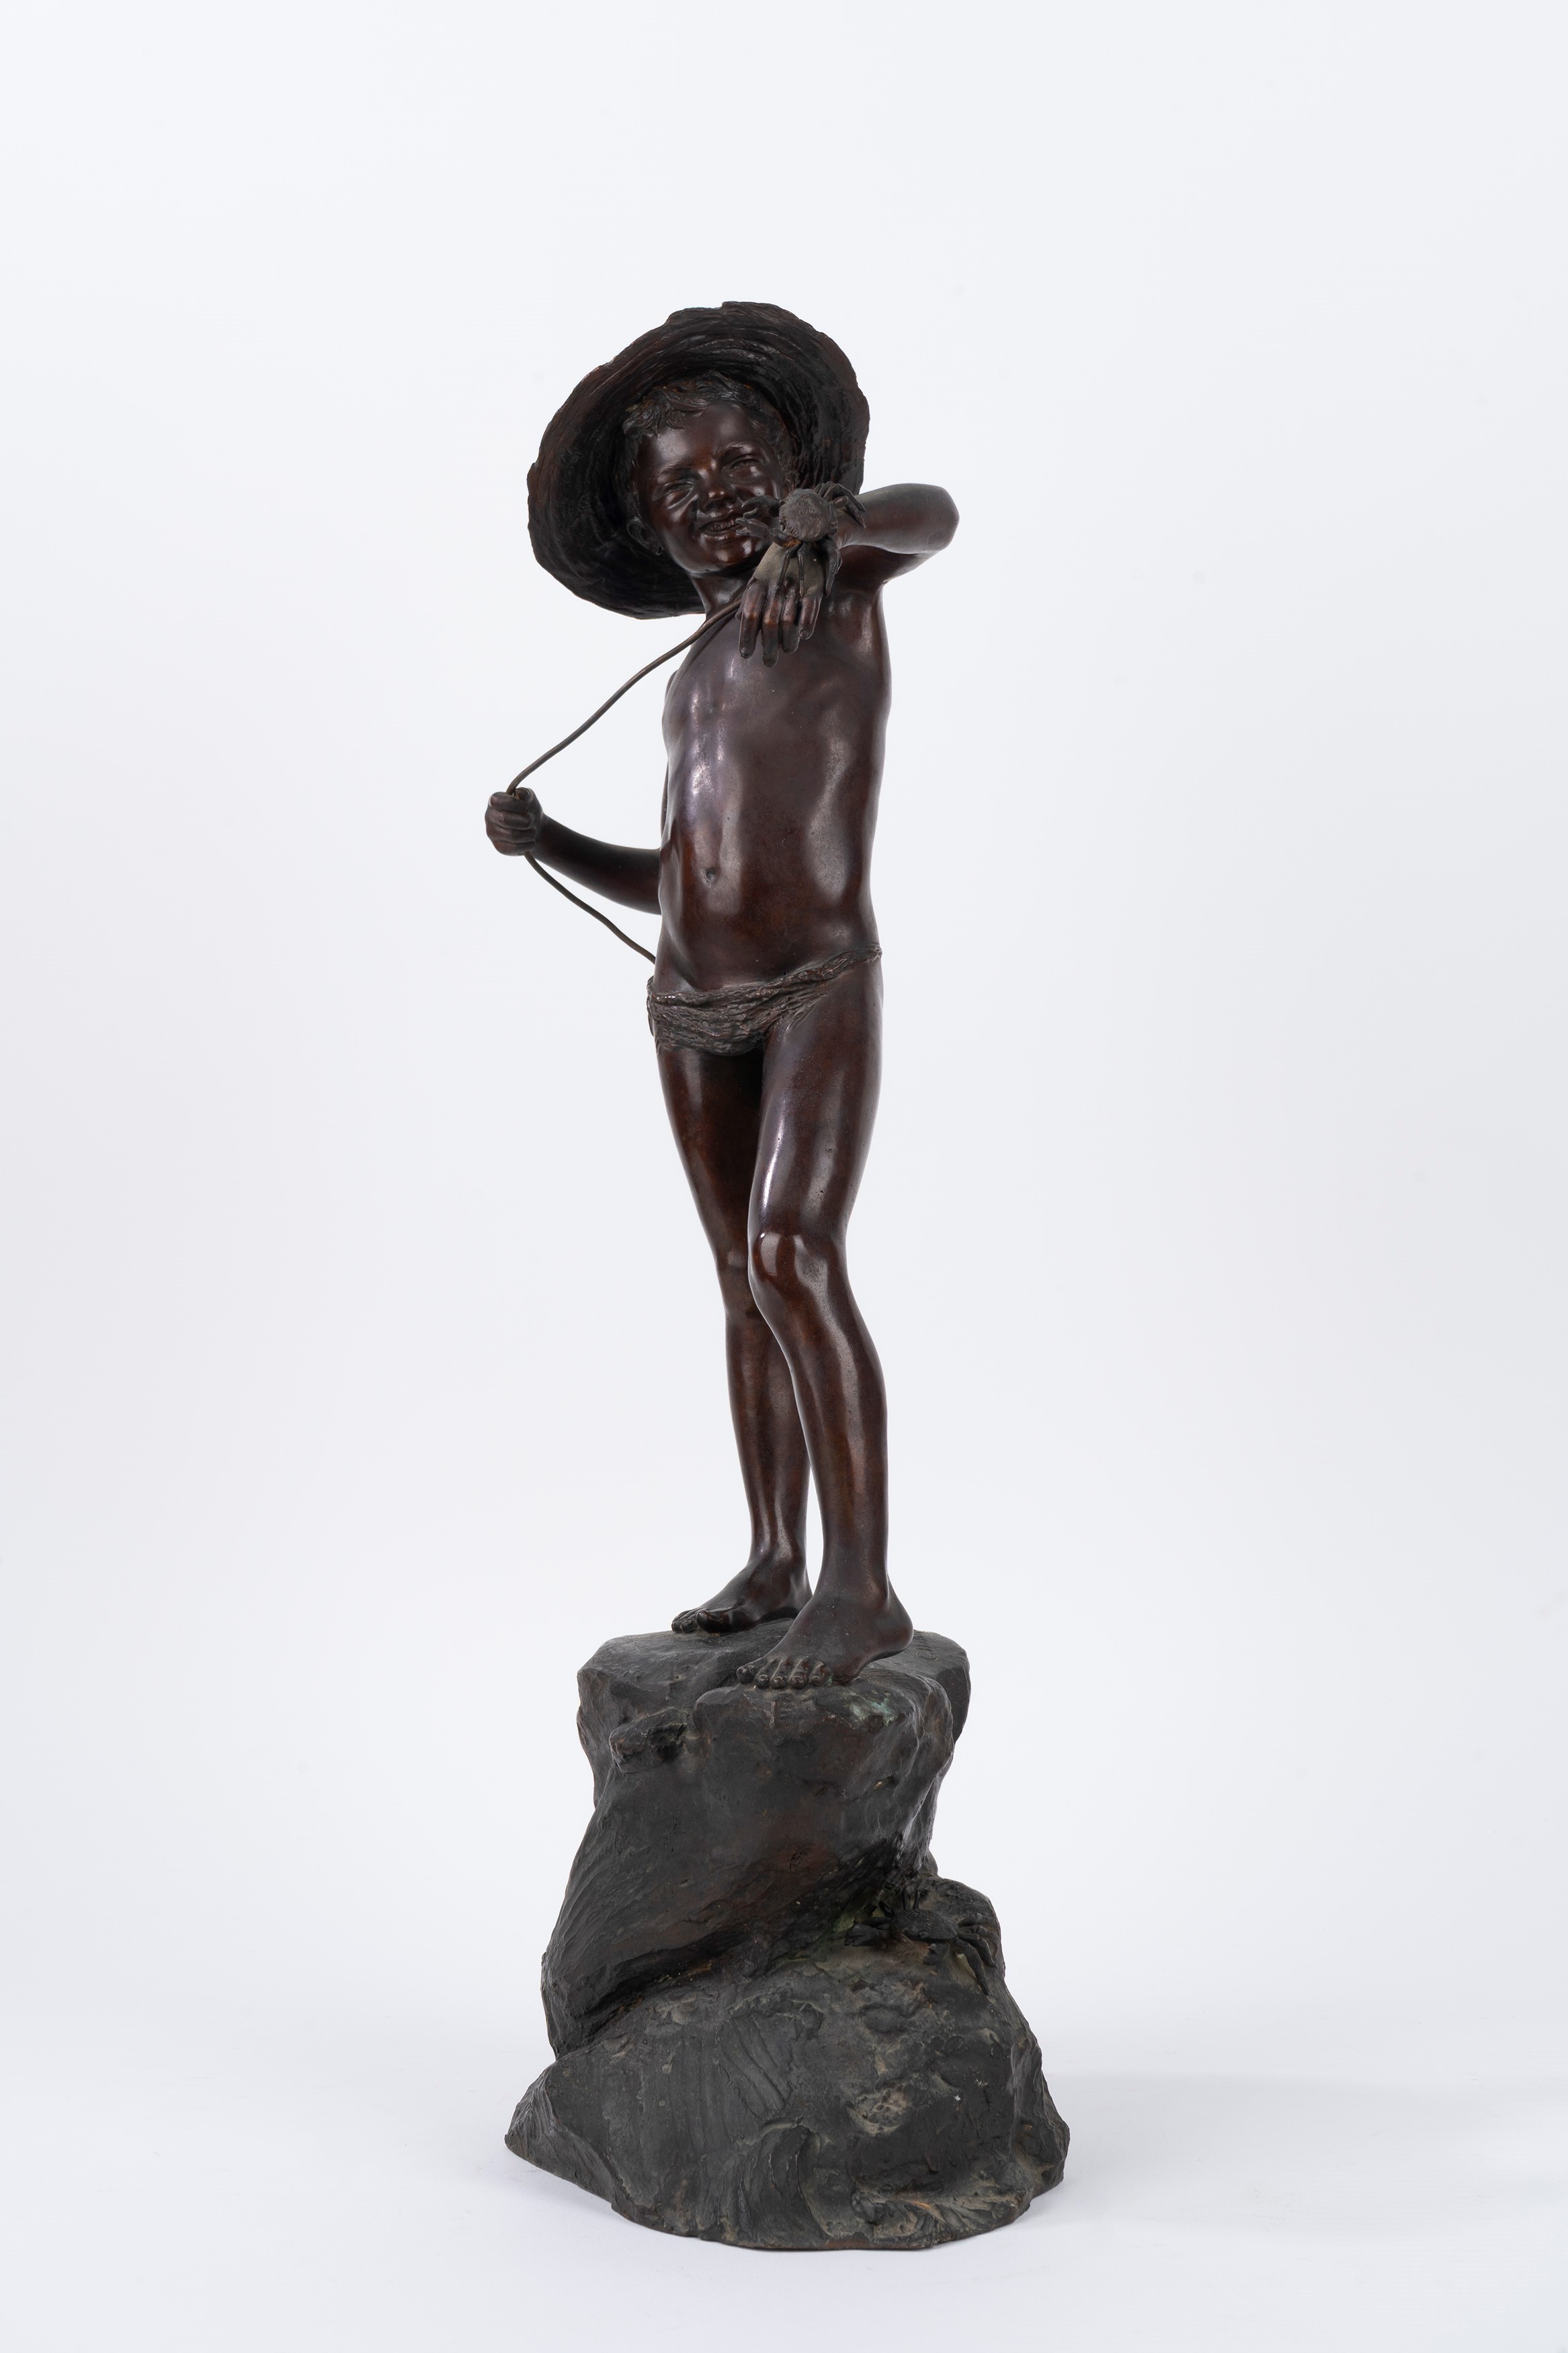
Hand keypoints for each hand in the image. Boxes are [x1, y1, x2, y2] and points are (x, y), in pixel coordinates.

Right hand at [486, 786, 543, 854]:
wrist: (533, 827)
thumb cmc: (528, 810)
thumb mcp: (529, 797)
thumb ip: (525, 794)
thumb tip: (520, 794)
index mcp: (493, 801)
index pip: (497, 801)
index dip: (514, 804)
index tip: (527, 807)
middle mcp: (489, 817)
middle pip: (504, 819)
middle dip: (524, 821)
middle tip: (532, 821)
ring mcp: (492, 833)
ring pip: (512, 835)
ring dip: (528, 833)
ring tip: (534, 830)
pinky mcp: (499, 847)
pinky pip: (514, 848)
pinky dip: (527, 844)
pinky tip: (531, 840)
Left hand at [737, 483, 864, 665]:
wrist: (812, 530)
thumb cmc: (785, 556)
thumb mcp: (764, 571)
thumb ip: (753, 595)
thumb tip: (739, 619)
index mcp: (758, 580)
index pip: (748, 614)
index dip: (746, 637)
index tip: (746, 655)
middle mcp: (774, 583)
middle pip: (767, 623)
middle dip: (767, 647)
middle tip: (768, 663)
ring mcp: (794, 583)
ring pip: (788, 621)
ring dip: (787, 641)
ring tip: (787, 651)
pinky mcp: (814, 582)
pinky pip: (809, 609)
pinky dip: (806, 625)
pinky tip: (804, 636)